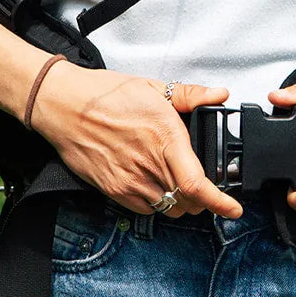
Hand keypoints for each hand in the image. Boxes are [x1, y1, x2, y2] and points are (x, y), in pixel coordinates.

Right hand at [31, 62, 243, 218]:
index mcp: (164, 136)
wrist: (63, 105)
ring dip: (179, 202)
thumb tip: (218, 94)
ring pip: (169, 208)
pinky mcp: (113, 189)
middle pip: (187, 201)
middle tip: (203, 187)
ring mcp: (129, 180)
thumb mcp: (151, 87)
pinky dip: (156, 203)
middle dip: (202, 199)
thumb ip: (189, 94)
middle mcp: (148, 163)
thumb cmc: (104, 94)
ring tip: (176, 184)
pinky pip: (145, 209)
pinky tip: (152, 183)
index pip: (197, 183)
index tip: (233, 208)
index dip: (220, 203)